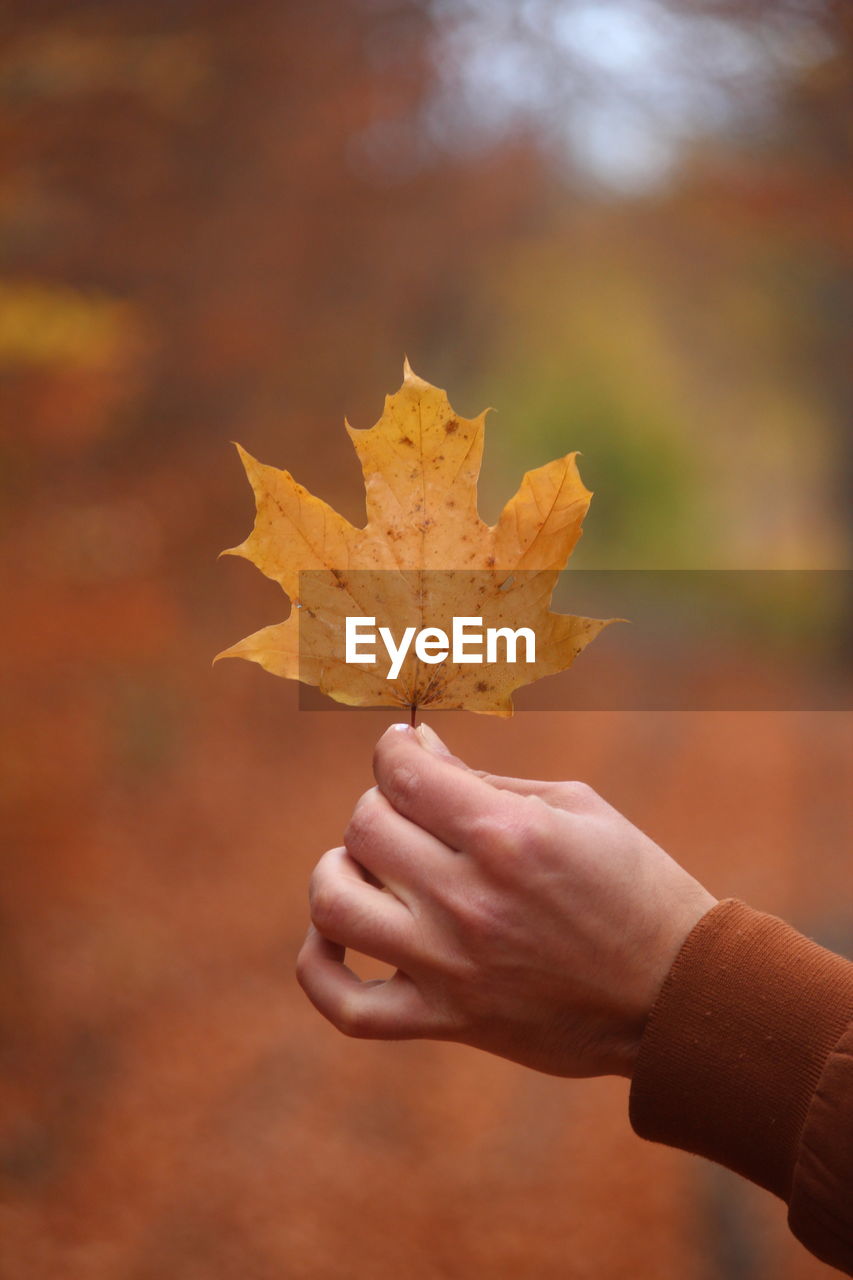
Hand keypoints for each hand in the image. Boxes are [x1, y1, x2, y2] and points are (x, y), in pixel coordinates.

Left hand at [297, 724, 716, 1077]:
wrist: (676, 997)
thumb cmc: (636, 888)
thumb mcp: (576, 809)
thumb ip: (486, 780)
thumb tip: (417, 752)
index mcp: (506, 835)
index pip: (402, 773)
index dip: (393, 750)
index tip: (403, 750)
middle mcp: (469, 898)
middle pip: (365, 827)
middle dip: (381, 804)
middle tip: (411, 811)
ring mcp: (452, 965)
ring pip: (335, 903)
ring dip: (338, 871)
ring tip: (370, 868)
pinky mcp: (447, 1019)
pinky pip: (345, 1006)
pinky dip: (318, 969)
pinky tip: (333, 938)